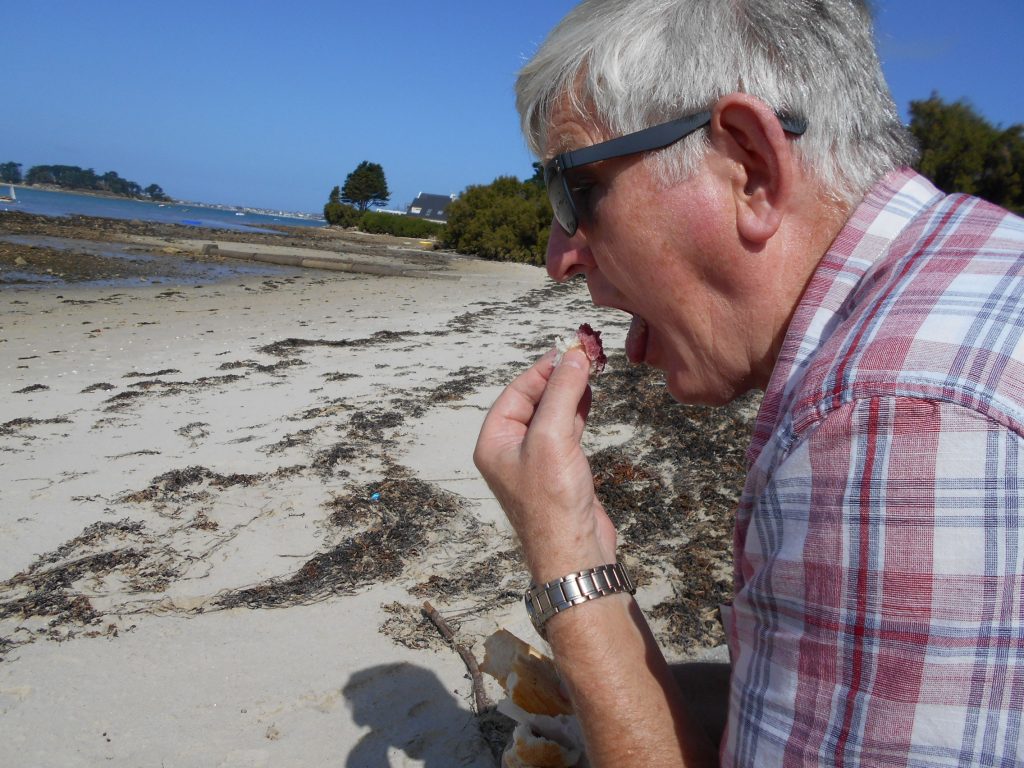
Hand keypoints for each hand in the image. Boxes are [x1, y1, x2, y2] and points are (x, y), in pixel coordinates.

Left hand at [474, 348, 617, 582]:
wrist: (574, 552)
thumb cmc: (553, 502)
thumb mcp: (553, 438)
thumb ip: (561, 393)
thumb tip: (574, 358)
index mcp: (494, 442)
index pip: (516, 392)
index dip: (541, 370)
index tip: (567, 351)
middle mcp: (510, 450)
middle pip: (533, 400)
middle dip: (557, 378)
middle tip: (584, 356)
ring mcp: (536, 461)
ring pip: (551, 414)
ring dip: (569, 392)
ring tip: (590, 369)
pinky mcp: (559, 470)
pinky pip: (565, 430)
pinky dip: (577, 411)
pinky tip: (589, 396)